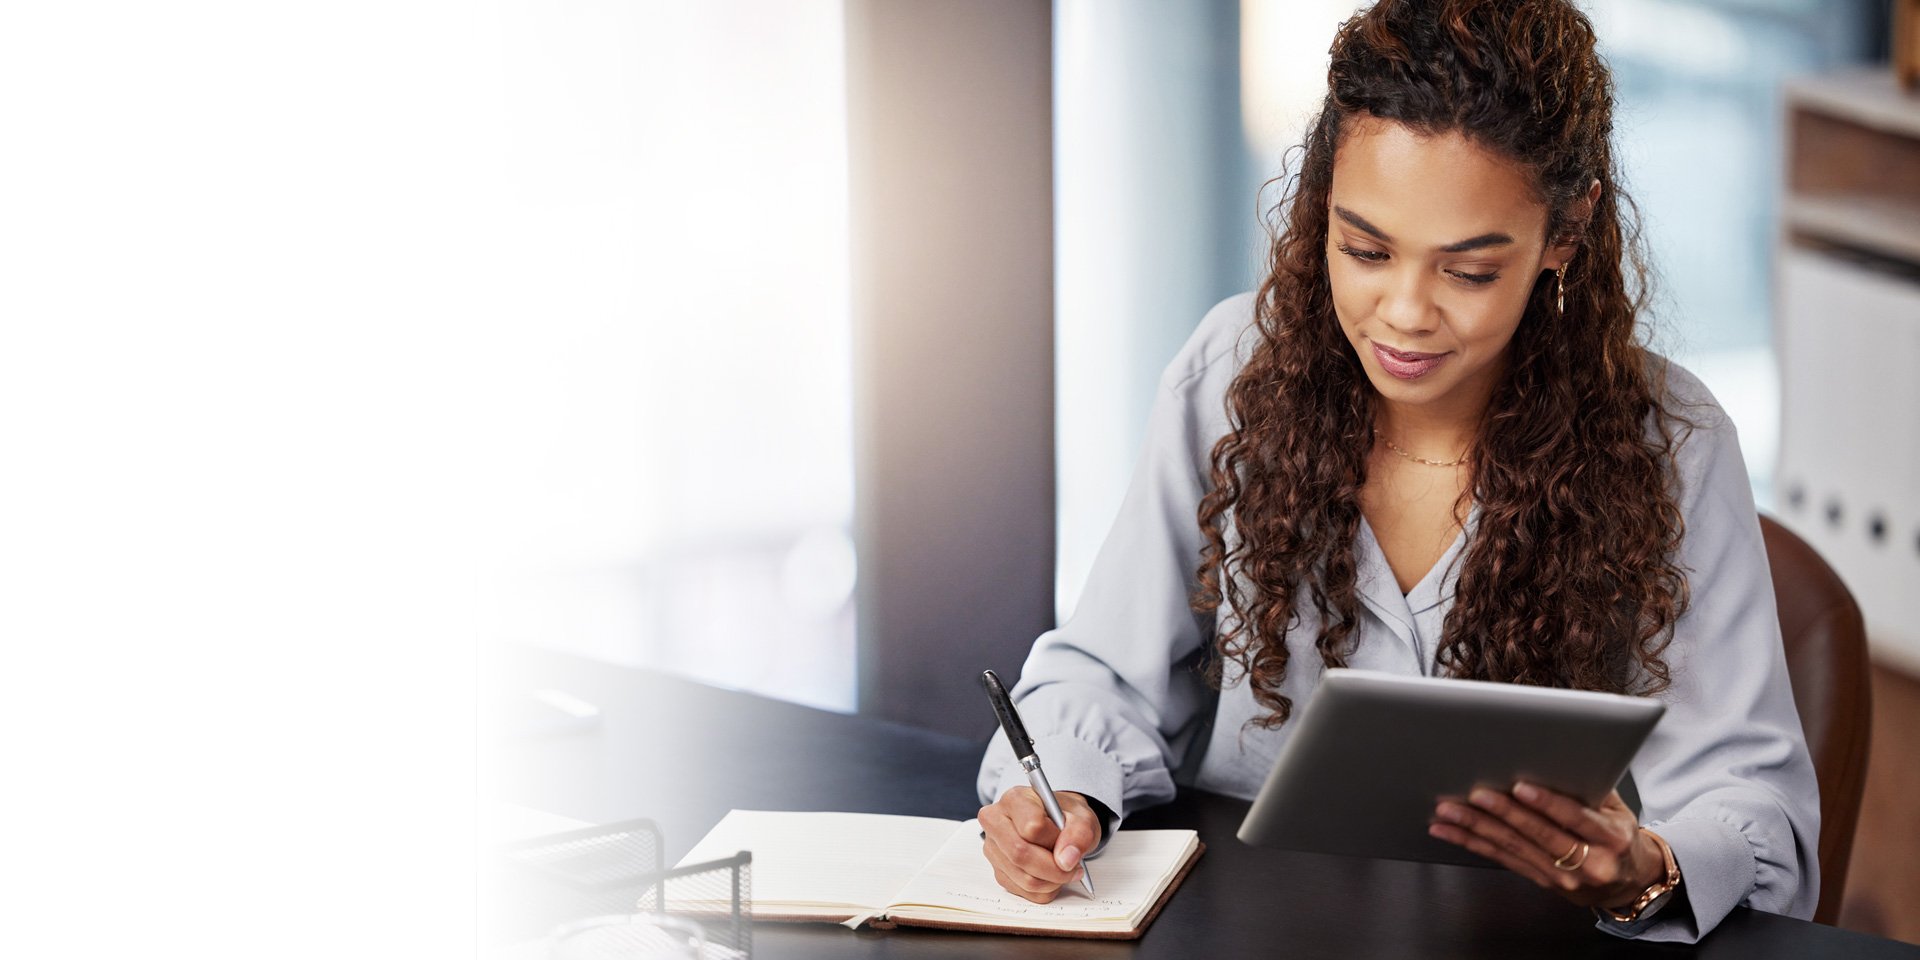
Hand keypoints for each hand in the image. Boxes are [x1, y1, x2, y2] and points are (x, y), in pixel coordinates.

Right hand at [978, 786, 1099, 902]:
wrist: (1056, 823)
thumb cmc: (1065, 817)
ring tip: (1065, 870)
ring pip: (1023, 878)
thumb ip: (1079, 834)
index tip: (1071, 845)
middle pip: (1020, 854)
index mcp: (1015, 799)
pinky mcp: (998, 871)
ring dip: (1052, 882)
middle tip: (1074, 869)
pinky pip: (1024, 892)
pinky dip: (1045, 890)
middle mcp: (995, 822)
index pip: (1032, 827)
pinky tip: (1052, 876)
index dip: (1056, 841)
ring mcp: (993, 848)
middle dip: (1054, 869)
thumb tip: (1067, 860)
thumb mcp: (1082, 817)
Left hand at [1428, 783, 1665, 911]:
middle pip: (1539, 835)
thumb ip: (1590, 788)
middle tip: (1474, 795)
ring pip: (1514, 848)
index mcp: (1610, 838)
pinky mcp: (1541, 882)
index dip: (1547, 803)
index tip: (1521, 787)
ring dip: (1476, 828)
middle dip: (1503, 813)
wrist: (1629, 882)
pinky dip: (1472, 843)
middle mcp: (1588, 862)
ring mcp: (1563, 878)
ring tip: (1449, 811)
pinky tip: (1449, 832)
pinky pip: (1502, 860)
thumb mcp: (1618, 810)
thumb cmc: (1619, 835)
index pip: (1576, 818)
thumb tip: (1554, 756)